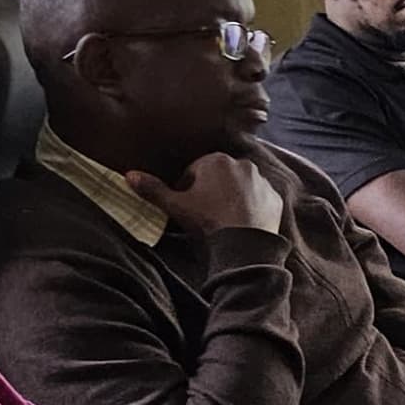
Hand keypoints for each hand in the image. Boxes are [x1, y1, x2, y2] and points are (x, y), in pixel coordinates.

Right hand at [131, 150, 282, 238]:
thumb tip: (129, 175)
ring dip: (231, 198)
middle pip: (218, 177)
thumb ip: (153, 189)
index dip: (187, 189)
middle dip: (210, 191)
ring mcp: (262, 181)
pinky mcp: (275, 198)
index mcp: (216, 160)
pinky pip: (259, 200)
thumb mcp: (175, 205)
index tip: (185, 206)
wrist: (243, 244)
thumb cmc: (207, 221)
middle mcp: (242, 164)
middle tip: (202, 214)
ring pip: (240, 187)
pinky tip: (241, 223)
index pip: (194, 171)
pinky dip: (251, 208)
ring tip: (222, 220)